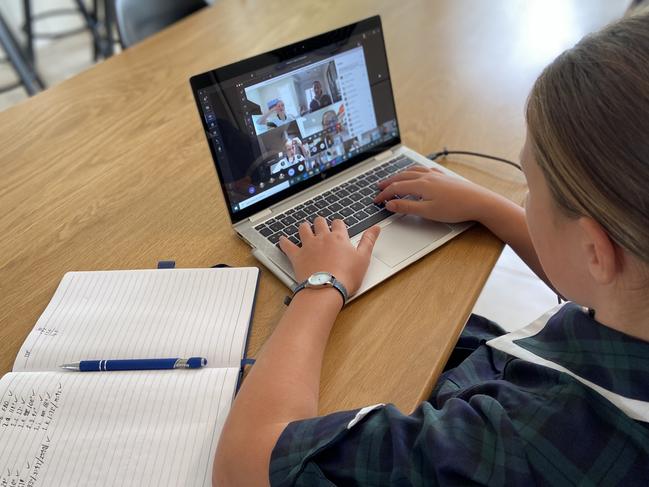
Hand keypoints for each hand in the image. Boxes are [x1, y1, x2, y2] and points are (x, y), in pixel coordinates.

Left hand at [279, 217, 380, 294]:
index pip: (339, 224)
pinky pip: (287, 245)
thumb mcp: (364, 258)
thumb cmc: (346, 276)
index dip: (339, 224)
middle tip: (321, 225)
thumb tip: (376, 228)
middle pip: (320, 223)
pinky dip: (284, 241)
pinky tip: (281, 239)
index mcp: (339, 238)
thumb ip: (369, 241)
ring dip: (304, 227)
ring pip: (304, 229)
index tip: (338, 227)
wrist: (327, 288)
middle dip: (320, 222)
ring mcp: (308, 246)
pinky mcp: (297, 256)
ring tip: (305, 227)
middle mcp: (322, 238)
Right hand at [373, 166, 493, 222]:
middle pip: (402, 176)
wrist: (479, 201)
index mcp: (421, 185)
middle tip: (379, 187)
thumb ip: (407, 207)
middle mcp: (427, 176)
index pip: (396, 188)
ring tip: (394, 179)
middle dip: (389, 182)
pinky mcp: (444, 177)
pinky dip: (415, 171)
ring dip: (400, 175)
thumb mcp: (427, 211)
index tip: (376, 200)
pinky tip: (417, 174)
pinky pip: (424, 169)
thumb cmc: (455, 208)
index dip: (384, 194)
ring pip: (413, 171)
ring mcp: (436, 175)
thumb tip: (390, 204)